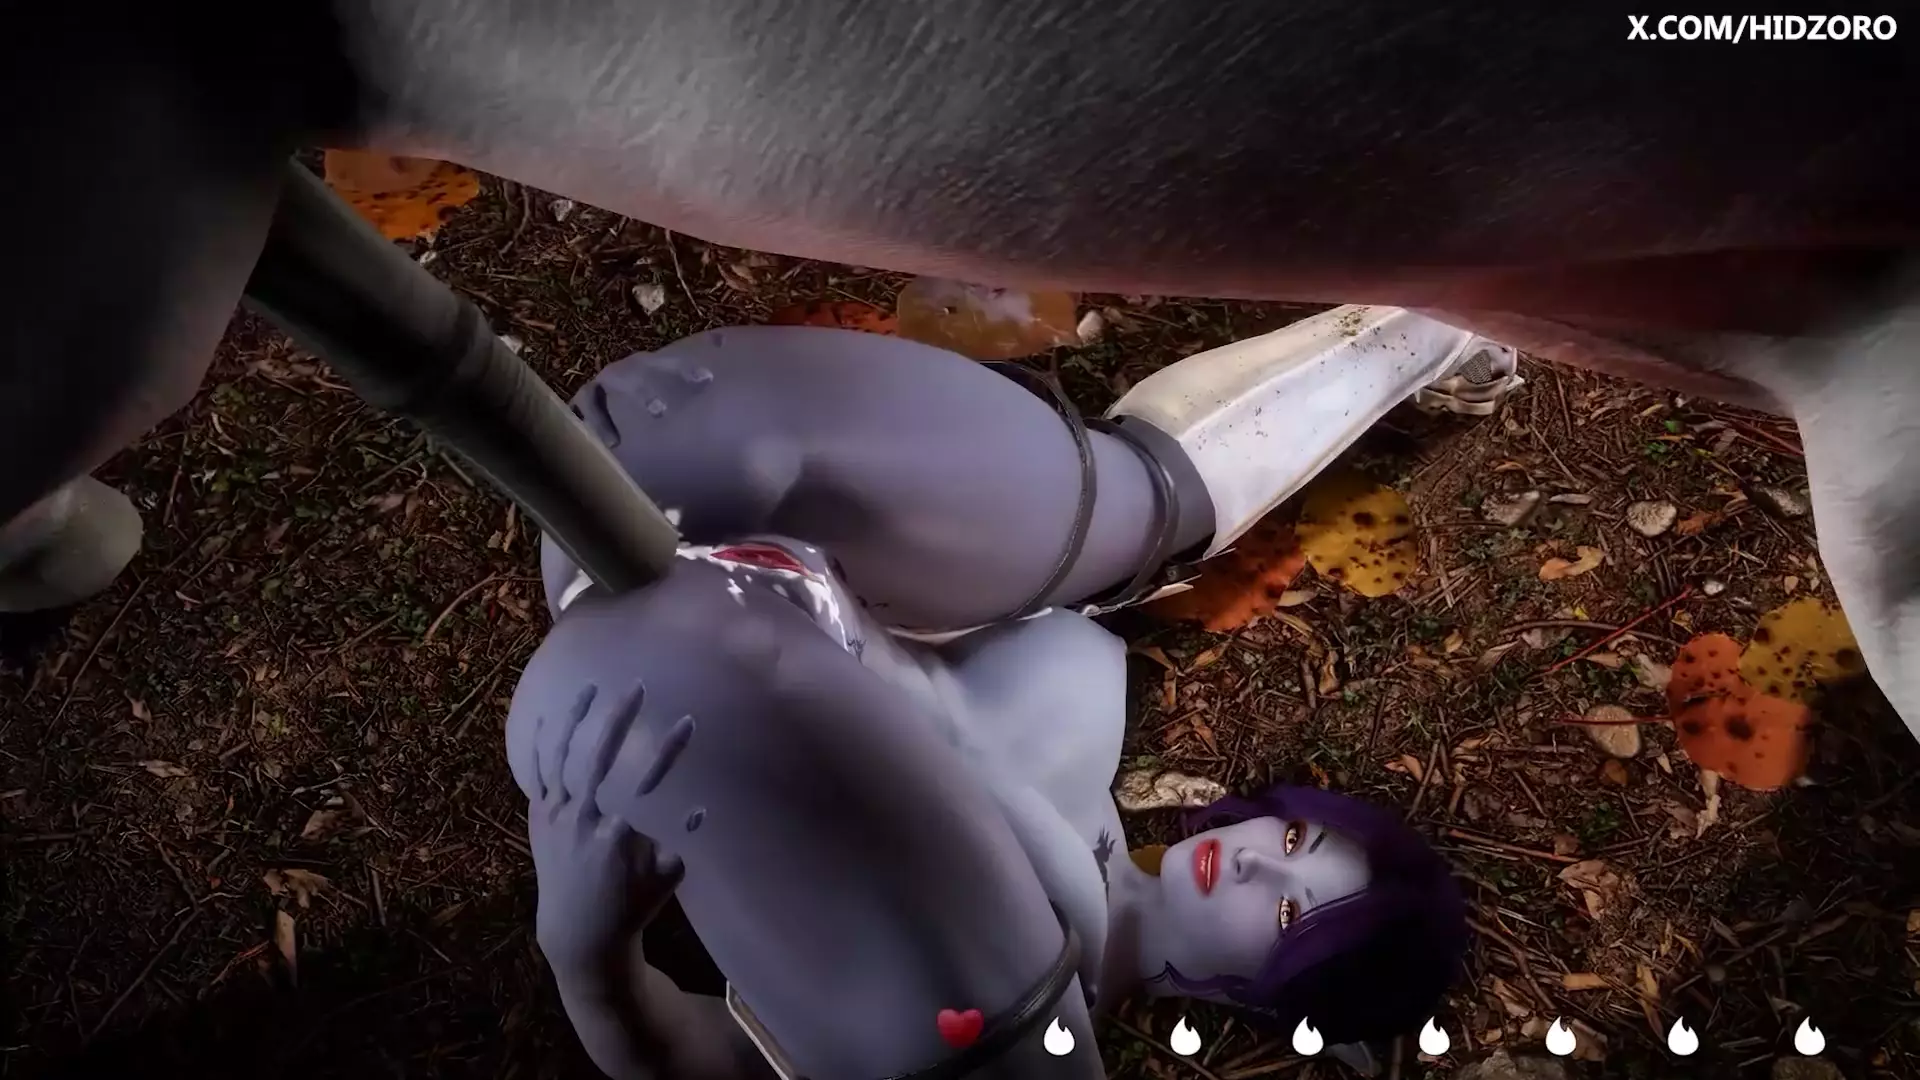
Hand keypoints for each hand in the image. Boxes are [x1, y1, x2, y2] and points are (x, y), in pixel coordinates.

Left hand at [525, 682, 680, 980]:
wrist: (578, 932)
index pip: (650, 780)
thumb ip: (684, 841)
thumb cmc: (632, 905)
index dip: (671, 750)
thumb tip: (702, 806)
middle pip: (601, 758)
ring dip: (577, 720)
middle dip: (620, 718)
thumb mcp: (668, 878)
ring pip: (563, 758)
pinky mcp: (540, 819)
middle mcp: (585, 821)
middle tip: (637, 687)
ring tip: (592, 688)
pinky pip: (538, 775)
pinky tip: (550, 716)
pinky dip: (542, 745)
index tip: (689, 721)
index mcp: (622, 834)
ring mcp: (558, 818)